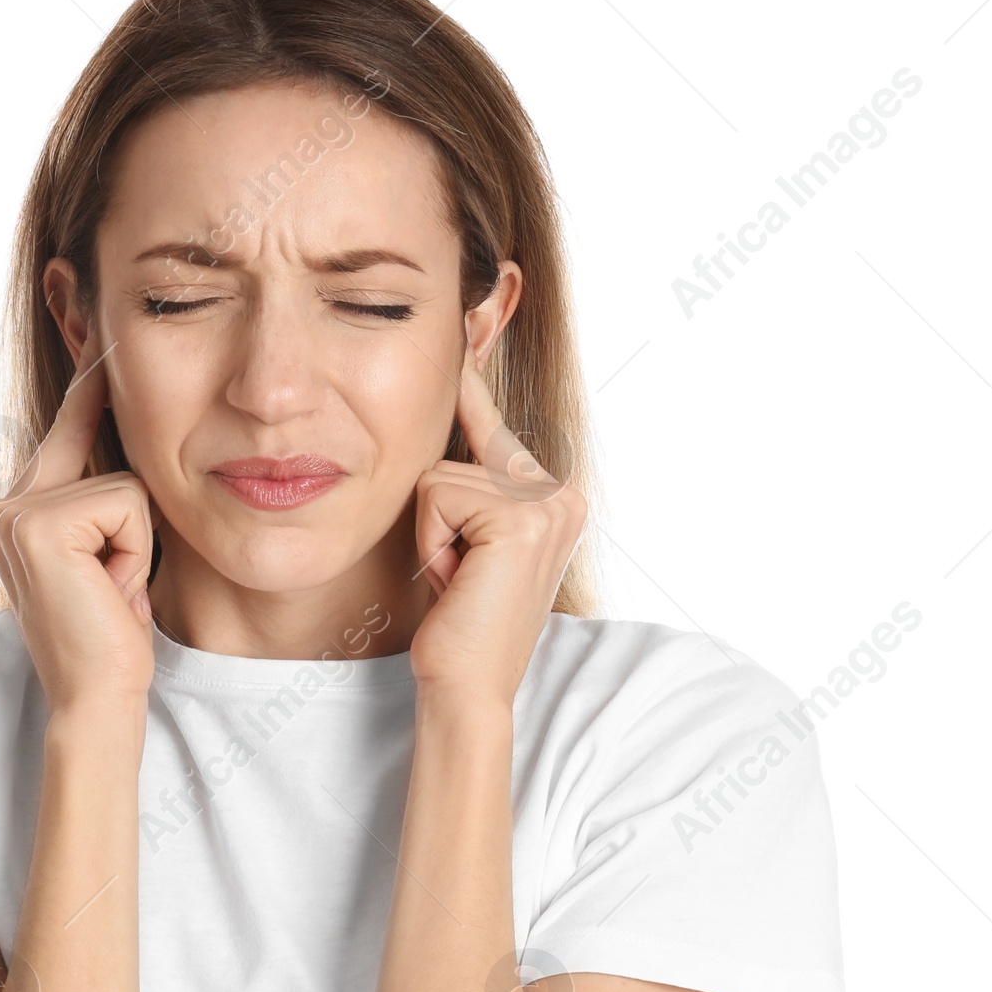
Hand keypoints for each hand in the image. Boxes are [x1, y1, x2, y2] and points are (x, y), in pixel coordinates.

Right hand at [0, 324, 157, 712]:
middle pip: (97, 450)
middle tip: (110, 581)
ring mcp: (14, 512)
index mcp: (16, 511)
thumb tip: (134, 439)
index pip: (65, 430)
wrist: (96, 695)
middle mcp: (4, 506)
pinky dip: (133, 552)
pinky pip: (124, 504)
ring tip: (111, 592)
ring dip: (134, 544)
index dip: (90, 387)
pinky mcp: (38, 523)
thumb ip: (106, 500)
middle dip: (127, 518)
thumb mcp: (111, 554)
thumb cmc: (112, 637)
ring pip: (121, 484)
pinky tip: (109, 592)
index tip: (102, 335)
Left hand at [407, 347, 586, 704]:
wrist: (467, 685)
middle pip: (458, 451)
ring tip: (457, 582)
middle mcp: (561, 493)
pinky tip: (457, 581)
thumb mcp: (464, 542)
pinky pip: (435, 494)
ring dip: (432, 535)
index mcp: (554, 497)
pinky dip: (431, 542)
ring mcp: (547, 502)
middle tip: (459, 575)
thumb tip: (450, 409)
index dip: (469, 383)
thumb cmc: (458, 625)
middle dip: (438, 514)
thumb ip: (468, 485)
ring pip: (439, 475)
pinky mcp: (520, 517)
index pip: (492, 426)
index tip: (475, 306)